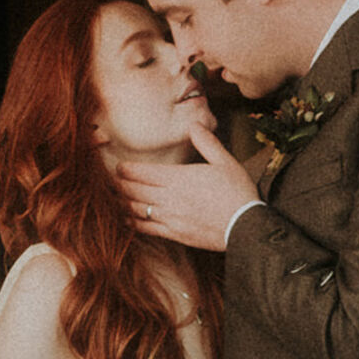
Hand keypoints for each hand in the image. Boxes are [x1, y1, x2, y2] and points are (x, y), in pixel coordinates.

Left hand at [112, 125, 259, 251]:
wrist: (246, 227)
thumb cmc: (237, 193)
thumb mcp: (225, 162)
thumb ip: (207, 142)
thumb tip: (195, 124)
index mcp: (178, 178)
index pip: (141, 172)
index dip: (126, 169)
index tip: (118, 166)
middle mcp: (169, 197)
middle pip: (133, 189)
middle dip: (120, 184)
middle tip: (112, 180)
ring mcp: (170, 217)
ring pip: (136, 208)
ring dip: (123, 202)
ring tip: (116, 197)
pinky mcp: (174, 234)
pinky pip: (146, 228)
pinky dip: (133, 223)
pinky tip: (127, 219)